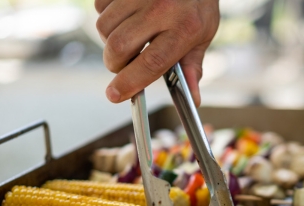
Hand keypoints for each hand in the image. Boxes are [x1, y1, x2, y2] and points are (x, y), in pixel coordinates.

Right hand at [95, 0, 219, 105]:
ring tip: (130, 36)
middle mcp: (161, 9)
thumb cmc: (198, 2)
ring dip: (110, 40)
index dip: (129, 82)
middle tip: (124, 65)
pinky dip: (107, 17)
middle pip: (119, 47)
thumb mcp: (203, 34)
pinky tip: (125, 17)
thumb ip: (192, 66)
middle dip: (115, 64)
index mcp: (185, 27)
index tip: (115, 95)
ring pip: (104, 28)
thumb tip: (193, 98)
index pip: (151, 63)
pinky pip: (100, 7)